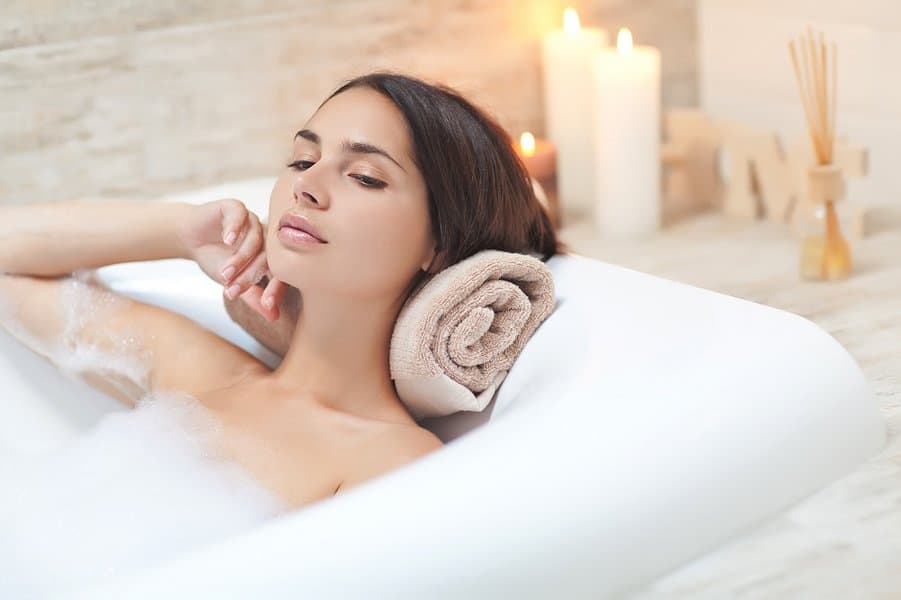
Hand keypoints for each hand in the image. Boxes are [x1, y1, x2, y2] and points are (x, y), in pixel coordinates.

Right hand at [176, 198, 286, 320]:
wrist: (190, 238)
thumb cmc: (215, 259)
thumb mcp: (233, 282)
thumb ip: (253, 297)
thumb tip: (274, 317)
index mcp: (270, 256)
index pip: (280, 273)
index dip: (276, 290)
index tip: (268, 305)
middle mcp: (266, 237)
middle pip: (267, 257)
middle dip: (250, 275)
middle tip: (233, 289)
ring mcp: (253, 221)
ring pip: (255, 239)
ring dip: (239, 257)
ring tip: (224, 272)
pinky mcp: (236, 208)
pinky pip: (241, 216)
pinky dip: (235, 228)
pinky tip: (228, 241)